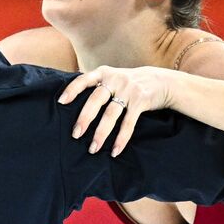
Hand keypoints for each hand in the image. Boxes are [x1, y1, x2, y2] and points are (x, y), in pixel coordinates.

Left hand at [58, 65, 174, 156]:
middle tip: (75, 135)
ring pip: (111, 114)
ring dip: (101, 133)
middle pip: (95, 100)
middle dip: (84, 119)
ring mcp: (128, 90)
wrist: (162, 81)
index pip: (84, 80)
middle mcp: (115, 79)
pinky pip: (129, 123)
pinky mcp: (141, 101)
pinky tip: (115, 151)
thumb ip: (97, 84)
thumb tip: (71, 100)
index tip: (61, 102)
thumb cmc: (130, 83)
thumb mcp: (113, 76)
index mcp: (104, 73)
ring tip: (93, 149)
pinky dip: (121, 139)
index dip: (72, 90)